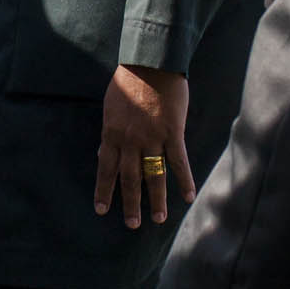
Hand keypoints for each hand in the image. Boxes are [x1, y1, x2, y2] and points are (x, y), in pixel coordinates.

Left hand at [94, 66, 192, 229]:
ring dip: (157, 200)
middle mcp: (130, 141)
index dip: (104, 190)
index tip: (102, 210)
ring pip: (154, 176)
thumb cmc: (129, 81)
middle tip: (132, 225)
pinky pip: (178, 162)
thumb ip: (109, 132)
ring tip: (159, 219)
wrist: (151, 63)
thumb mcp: (110, 107)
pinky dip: (184, 181)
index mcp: (112, 134)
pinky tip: (187, 197)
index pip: (105, 169)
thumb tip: (102, 153)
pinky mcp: (173, 134)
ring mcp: (152, 139)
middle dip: (130, 204)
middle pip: (130, 179)